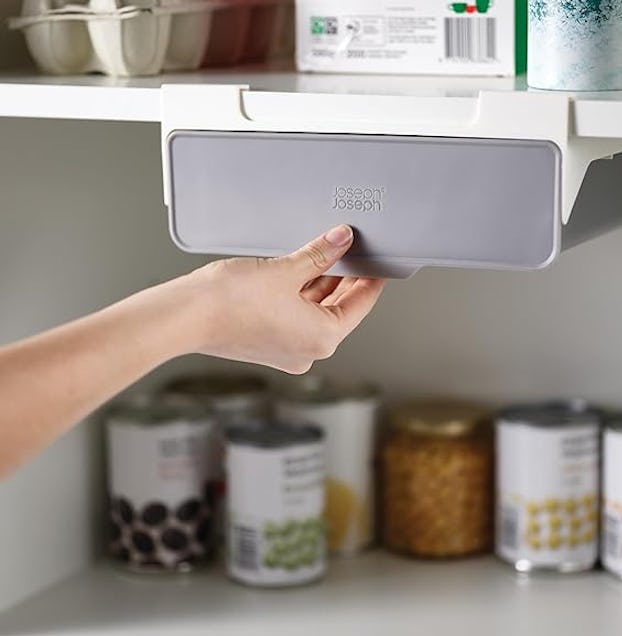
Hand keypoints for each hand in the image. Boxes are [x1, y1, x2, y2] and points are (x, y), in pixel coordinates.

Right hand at [182, 225, 385, 373]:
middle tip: (353, 252)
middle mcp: (308, 351)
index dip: (371, 279)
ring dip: (321, 285)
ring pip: (315, 312)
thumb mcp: (287, 269)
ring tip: (326, 255)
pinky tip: (301, 272)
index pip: (361, 305)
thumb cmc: (230, 301)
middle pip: (339, 310)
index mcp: (323, 339)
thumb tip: (341, 240)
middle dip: (345, 279)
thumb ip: (321, 253)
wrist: (184, 316)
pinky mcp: (267, 344)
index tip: (378, 263)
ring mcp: (287, 350)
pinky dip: (301, 296)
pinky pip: (295, 316)